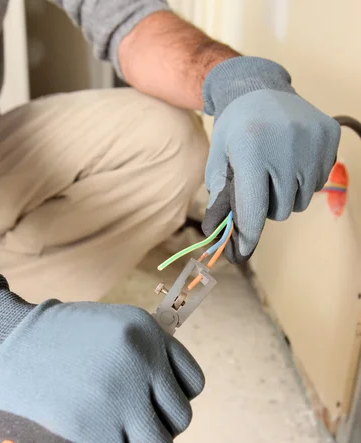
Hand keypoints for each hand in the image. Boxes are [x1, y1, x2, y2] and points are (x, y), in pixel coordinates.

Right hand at [0, 273, 203, 442]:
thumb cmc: (37, 342)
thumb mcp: (96, 332)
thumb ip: (128, 366)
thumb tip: (144, 423)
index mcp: (145, 331)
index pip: (193, 384)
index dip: (171, 406)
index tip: (152, 417)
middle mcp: (142, 361)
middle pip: (179, 420)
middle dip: (154, 437)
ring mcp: (121, 399)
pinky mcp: (93, 437)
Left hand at [202, 57, 340, 262]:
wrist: (258, 87)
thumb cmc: (234, 128)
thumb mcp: (218, 160)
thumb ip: (220, 198)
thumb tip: (218, 234)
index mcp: (252, 149)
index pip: (254, 208)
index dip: (247, 235)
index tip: (241, 251)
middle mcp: (286, 145)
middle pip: (280, 210)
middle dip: (266, 206)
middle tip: (258, 185)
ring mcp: (312, 140)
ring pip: (301, 200)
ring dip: (286, 195)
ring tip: (274, 170)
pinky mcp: (329, 137)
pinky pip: (319, 182)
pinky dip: (303, 180)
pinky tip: (290, 159)